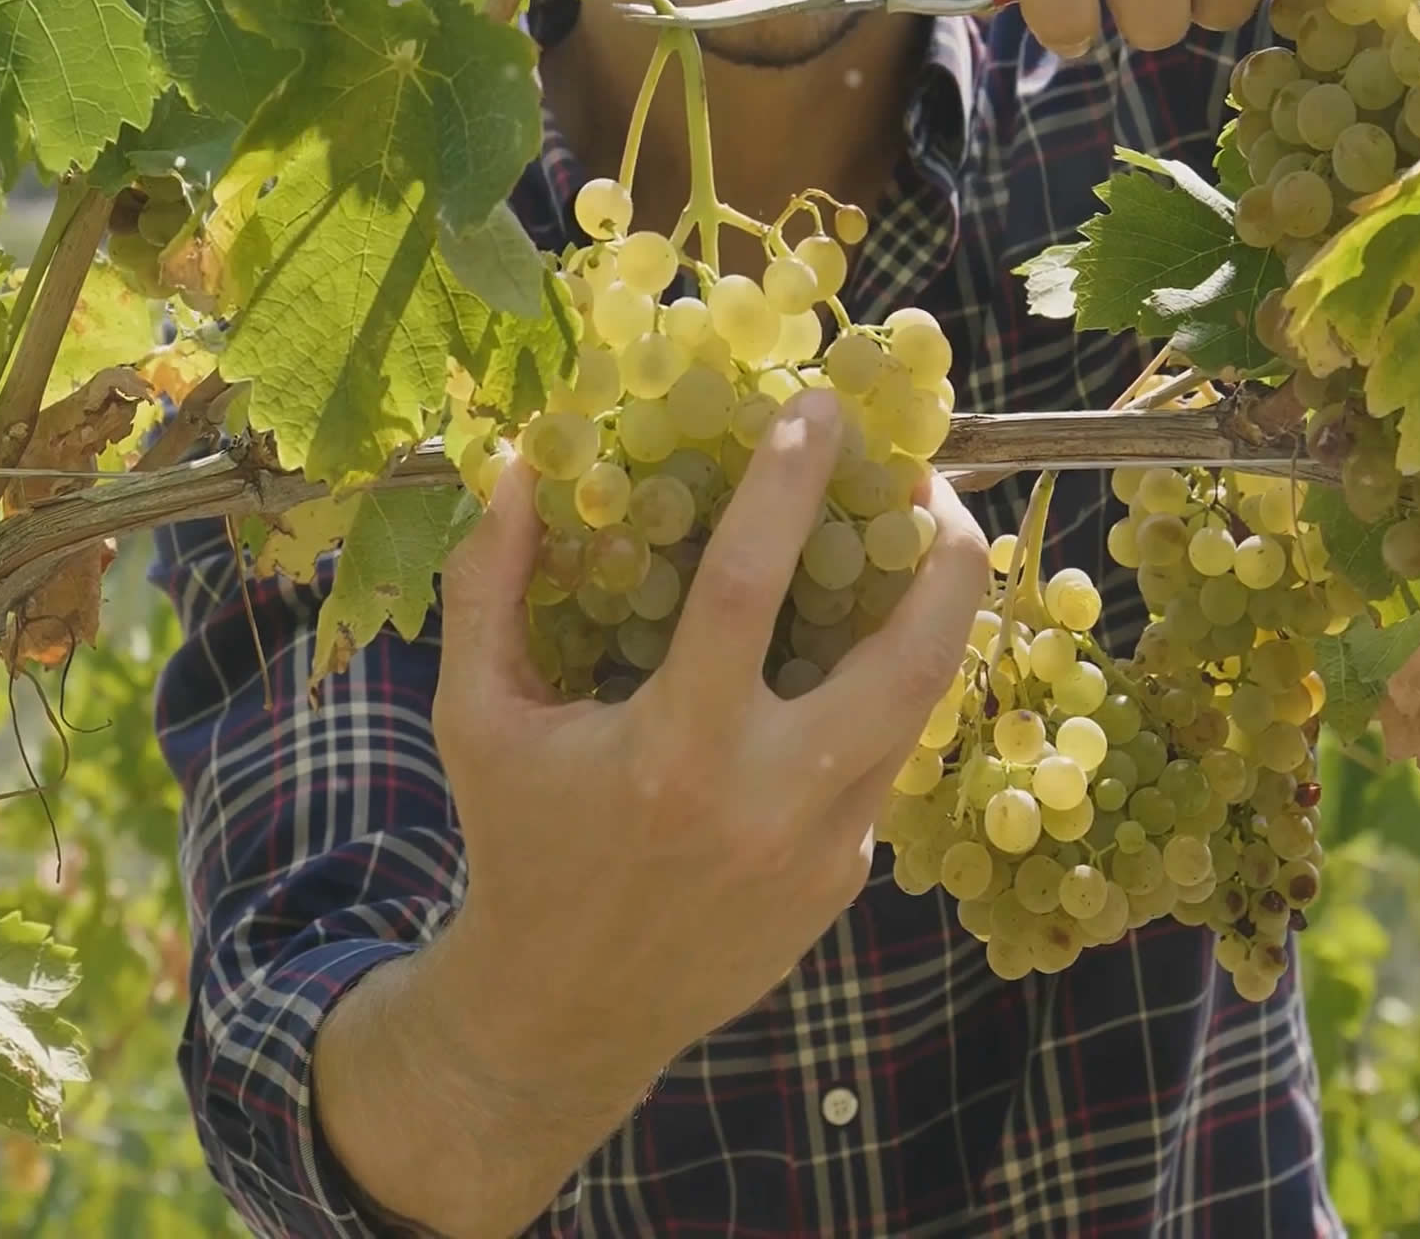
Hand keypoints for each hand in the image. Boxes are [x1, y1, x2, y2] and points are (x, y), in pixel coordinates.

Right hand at [428, 388, 989, 1093]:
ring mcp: (821, 848)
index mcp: (674, 750)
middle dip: (943, 560)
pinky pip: (876, 762)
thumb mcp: (477, 715)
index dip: (789, 488)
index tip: (818, 410)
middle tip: (932, 481)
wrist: (564, 1010)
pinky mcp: (843, 879)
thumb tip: (521, 463)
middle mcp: (767, 799)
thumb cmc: (516, 842)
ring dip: (930, 619)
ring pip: (915, 711)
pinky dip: (870, 695)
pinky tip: (840, 654)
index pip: (751, 590)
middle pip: (909, 664)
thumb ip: (489, 585)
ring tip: (916, 547)